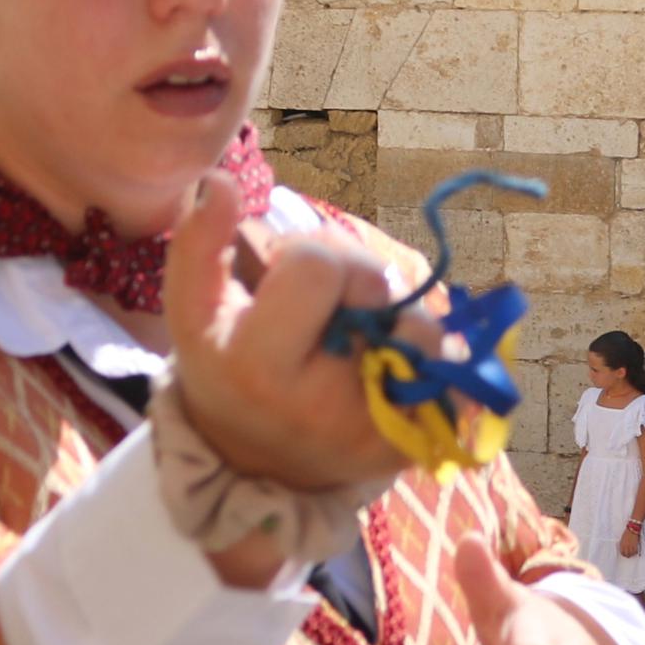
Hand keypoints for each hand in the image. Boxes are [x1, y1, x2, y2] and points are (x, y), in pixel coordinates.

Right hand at [161, 176, 415, 495]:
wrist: (255, 463)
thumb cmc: (226, 369)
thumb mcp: (194, 310)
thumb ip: (198, 242)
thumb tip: (219, 181)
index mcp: (258, 366)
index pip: (319, 266)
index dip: (309, 257)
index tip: (288, 281)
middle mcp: (318, 406)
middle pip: (380, 290)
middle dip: (359, 284)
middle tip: (329, 310)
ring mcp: (372, 432)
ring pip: (424, 329)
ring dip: (398, 318)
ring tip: (359, 339)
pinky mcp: (412, 447)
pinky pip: (450, 371)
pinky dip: (426, 355)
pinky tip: (388, 366)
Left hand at [617, 514, 644, 556]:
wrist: (632, 528)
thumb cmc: (627, 532)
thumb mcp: (623, 538)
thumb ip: (623, 543)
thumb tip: (624, 548)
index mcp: (622, 544)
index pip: (622, 552)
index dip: (623, 554)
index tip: (624, 554)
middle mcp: (626, 545)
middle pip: (626, 554)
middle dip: (627, 555)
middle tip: (628, 555)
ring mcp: (631, 545)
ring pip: (631, 553)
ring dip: (631, 554)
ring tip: (632, 554)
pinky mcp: (635, 544)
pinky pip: (635, 551)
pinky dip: (635, 552)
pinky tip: (635, 552)